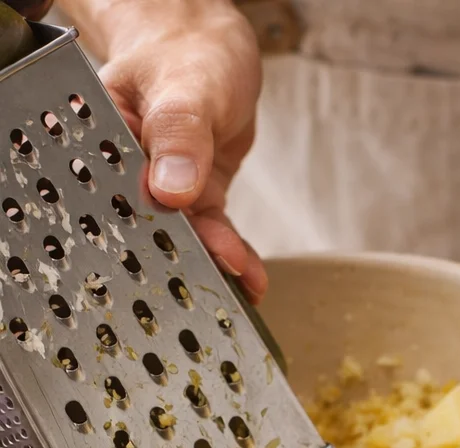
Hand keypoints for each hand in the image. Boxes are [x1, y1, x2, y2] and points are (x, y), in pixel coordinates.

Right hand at [63, 0, 264, 300]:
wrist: (214, 48)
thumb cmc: (189, 53)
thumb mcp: (186, 86)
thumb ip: (179, 135)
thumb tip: (171, 192)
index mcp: (109, 140)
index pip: (121, 196)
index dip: (146, 233)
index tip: (173, 260)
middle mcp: (133, 170)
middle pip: (153, 226)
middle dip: (185, 260)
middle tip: (214, 285)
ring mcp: (166, 186)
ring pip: (187, 235)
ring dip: (215, 264)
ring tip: (242, 287)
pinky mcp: (195, 195)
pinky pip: (212, 231)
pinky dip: (232, 254)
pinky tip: (251, 279)